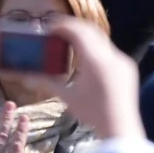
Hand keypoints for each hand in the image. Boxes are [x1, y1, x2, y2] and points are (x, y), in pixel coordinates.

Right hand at [26, 15, 142, 138]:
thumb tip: (26, 78)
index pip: (78, 32)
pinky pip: (110, 50)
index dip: (63, 26)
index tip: (50, 27)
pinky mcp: (127, 66)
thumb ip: (48, 83)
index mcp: (95, 61)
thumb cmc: (92, 113)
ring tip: (71, 42)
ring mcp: (121, 60)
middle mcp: (111, 55)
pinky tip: (88, 58)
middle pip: (90, 31)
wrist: (120, 126)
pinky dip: (96, 48)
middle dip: (74, 27)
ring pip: (101, 39)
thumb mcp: (68, 97)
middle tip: (58, 30)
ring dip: (86, 37)